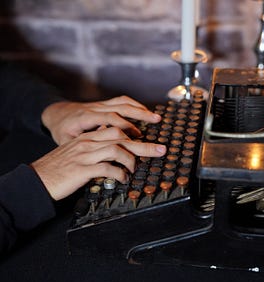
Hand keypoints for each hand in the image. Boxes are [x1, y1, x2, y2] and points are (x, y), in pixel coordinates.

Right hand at [30, 127, 165, 200]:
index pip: (116, 130)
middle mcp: (88, 142)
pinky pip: (107, 168)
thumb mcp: (78, 154)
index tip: (148, 140)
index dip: (134, 135)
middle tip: (161, 150)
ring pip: (117, 149)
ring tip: (134, 169)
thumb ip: (95, 151)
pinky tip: (122, 179)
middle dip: (144, 144)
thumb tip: (115, 155)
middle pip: (122, 137)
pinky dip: (119, 174)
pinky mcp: (82, 169)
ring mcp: (85, 155)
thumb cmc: (59, 169)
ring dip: (131, 160)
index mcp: (88, 137)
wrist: (37, 179)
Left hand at [41, 95, 161, 144]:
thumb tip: (104, 148)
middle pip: (121, 107)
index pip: (109, 119)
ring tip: (155, 116)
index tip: (136, 136)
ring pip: (123, 103)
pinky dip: (134, 105)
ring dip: (140, 109)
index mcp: (86, 117)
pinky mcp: (104, 104)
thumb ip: (83, 144)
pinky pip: (121, 101)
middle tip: (156, 120)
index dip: (124, 126)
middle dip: (140, 114)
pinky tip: (144, 111)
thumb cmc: (61, 130)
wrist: (56, 114)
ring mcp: (100, 105)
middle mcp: (95, 108)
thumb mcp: (66, 141)